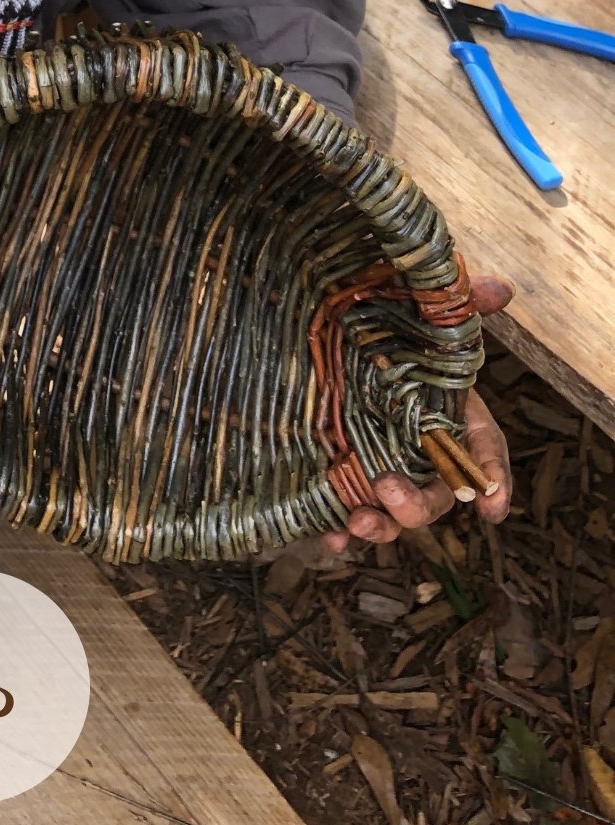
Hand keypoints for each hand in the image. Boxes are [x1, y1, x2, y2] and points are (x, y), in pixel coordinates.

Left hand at [320, 274, 513, 554]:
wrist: (323, 327)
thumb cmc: (385, 323)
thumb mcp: (417, 308)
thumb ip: (458, 303)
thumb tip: (501, 289)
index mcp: (450, 413)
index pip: (483, 449)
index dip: (492, 476)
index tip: (492, 507)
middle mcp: (419, 448)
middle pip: (436, 492)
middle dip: (418, 504)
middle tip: (390, 493)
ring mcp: (380, 462)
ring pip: (392, 510)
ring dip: (380, 525)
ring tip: (357, 522)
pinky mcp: (340, 470)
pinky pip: (344, 509)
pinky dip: (337, 529)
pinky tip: (326, 535)